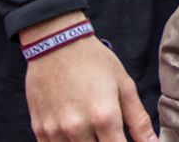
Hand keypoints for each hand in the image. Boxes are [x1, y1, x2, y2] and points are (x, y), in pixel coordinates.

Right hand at [22, 14, 154, 141]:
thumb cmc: (95, 62)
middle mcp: (77, 127)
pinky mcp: (39, 130)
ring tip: (94, 130)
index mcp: (103, 116)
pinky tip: (77, 132)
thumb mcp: (124, 86)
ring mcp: (55, 131)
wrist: (56, 45)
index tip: (129, 141)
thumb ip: (139, 119)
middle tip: (111, 132)